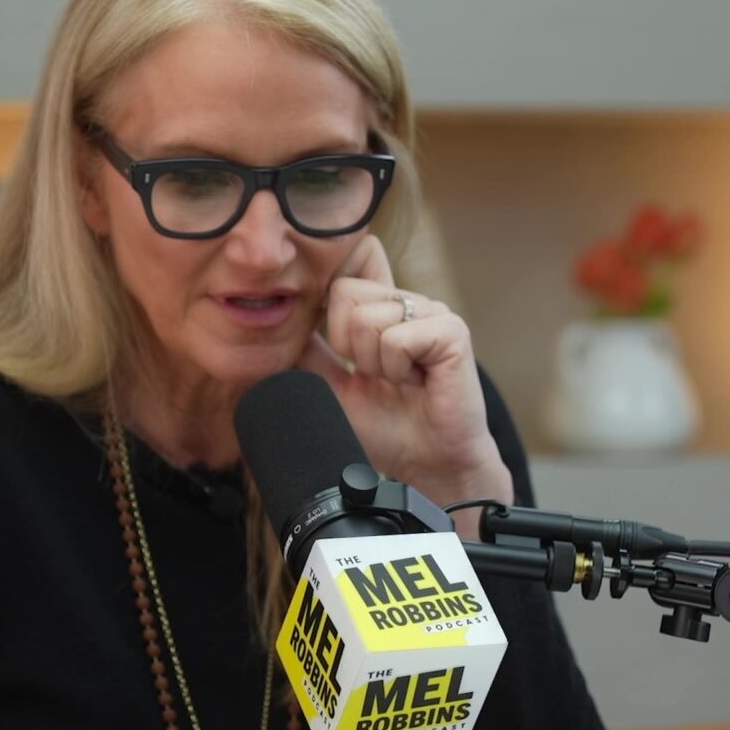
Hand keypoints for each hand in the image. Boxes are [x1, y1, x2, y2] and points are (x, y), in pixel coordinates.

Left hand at [303, 235, 513, 533]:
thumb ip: (308, 350)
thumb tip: (277, 317)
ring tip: (396, 381)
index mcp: (382, 308)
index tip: (334, 346)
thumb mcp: (329, 385)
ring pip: (365, 318)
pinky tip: (415, 383)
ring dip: (371, 363)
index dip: (327, 300)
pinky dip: (395, 369)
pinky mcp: (451, 331)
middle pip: (343, 292)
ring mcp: (432, 312)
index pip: (348, 263)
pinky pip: (395, 339)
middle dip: (345, 345)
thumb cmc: (384, 429)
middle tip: (374, 375)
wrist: (424, 466)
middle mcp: (407, 302)